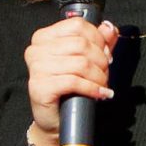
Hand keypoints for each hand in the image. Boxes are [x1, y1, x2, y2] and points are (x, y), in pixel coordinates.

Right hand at [25, 14, 118, 142]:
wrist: (55, 120)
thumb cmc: (68, 90)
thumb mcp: (86, 61)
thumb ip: (98, 43)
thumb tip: (109, 28)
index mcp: (44, 37)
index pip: (77, 25)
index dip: (98, 39)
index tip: (105, 54)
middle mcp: (36, 50)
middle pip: (81, 44)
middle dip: (100, 60)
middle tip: (105, 73)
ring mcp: (36, 68)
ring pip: (80, 63)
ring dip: (99, 76)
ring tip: (102, 85)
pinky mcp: (40, 87)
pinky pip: (74, 81)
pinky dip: (92, 88)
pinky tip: (100, 94)